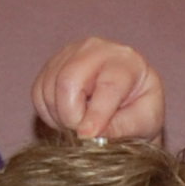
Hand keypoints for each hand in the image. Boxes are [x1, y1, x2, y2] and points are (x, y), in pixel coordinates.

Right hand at [31, 38, 165, 142]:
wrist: (127, 100)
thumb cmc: (140, 110)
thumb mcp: (145, 122)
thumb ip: (122, 128)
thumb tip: (89, 135)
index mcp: (126, 61)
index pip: (108, 85)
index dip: (96, 114)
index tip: (88, 136)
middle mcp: (95, 49)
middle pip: (68, 80)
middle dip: (71, 116)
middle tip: (82, 135)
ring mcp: (69, 53)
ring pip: (49, 89)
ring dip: (60, 118)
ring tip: (79, 126)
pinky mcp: (51, 65)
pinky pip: (38, 93)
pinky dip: (49, 113)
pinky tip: (67, 118)